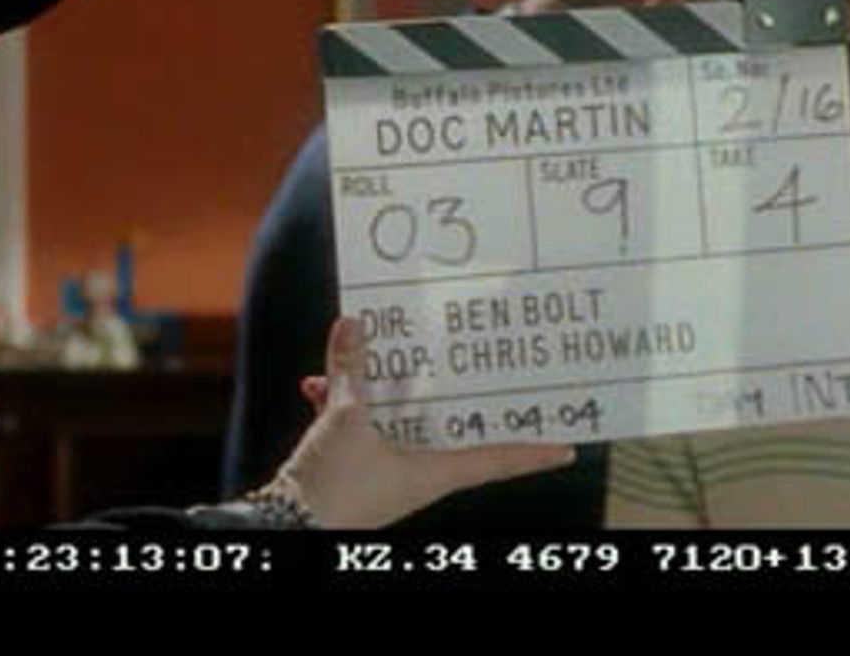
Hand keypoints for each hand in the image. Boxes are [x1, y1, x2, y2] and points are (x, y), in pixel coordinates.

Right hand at [261, 317, 574, 528]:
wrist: (283, 525)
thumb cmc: (332, 486)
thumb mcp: (344, 419)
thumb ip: (351, 370)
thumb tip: (355, 325)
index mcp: (432, 472)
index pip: (495, 460)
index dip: (532, 453)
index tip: (566, 448)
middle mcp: (416, 475)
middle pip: (446, 431)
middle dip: (453, 397)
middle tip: (479, 369)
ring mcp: (384, 475)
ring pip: (396, 424)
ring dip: (381, 393)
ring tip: (369, 357)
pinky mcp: (351, 473)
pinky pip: (358, 431)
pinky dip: (341, 406)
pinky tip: (318, 385)